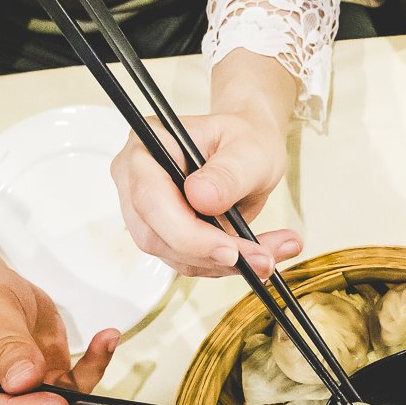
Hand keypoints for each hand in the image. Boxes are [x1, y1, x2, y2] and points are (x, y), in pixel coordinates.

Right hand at [112, 50, 302, 278]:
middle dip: (210, 254)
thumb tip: (200, 196)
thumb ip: (227, 172)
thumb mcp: (249, 148)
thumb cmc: (245, 139)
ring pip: (174, 256)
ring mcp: (148, 213)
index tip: (230, 250)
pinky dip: (224, 265)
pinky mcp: (166, 235)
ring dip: (223, 264)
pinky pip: (189, 261)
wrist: (249, 151)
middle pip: (156, 236)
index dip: (187, 233)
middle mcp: (136, 182)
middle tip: (261, 259)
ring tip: (268, 256)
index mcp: (147, 148)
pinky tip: (256, 255)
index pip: (150, 200)